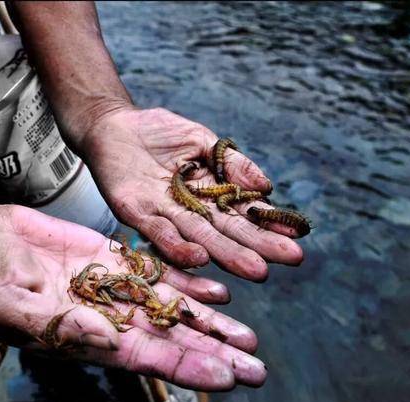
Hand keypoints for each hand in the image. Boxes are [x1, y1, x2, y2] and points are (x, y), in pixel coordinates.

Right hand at [0, 204, 265, 390]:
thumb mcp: (9, 304)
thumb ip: (56, 323)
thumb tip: (104, 338)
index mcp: (83, 335)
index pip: (145, 357)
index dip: (187, 366)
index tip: (227, 376)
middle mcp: (105, 317)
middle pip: (168, 338)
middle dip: (212, 353)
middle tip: (256, 367)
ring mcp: (111, 288)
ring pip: (170, 307)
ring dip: (209, 322)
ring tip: (247, 335)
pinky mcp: (111, 259)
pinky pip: (156, 272)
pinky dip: (187, 282)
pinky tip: (217, 291)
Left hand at [80, 106, 303, 280]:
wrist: (112, 124)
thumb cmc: (157, 132)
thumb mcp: (201, 141)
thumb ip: (231, 163)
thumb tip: (267, 186)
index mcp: (207, 194)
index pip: (242, 212)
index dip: (268, 223)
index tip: (297, 236)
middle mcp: (189, 211)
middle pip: (226, 231)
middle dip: (257, 246)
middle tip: (290, 260)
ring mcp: (163, 214)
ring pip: (198, 237)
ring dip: (226, 254)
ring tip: (256, 269)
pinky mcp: (136, 212)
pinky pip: (158, 232)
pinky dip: (178, 246)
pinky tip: (201, 257)